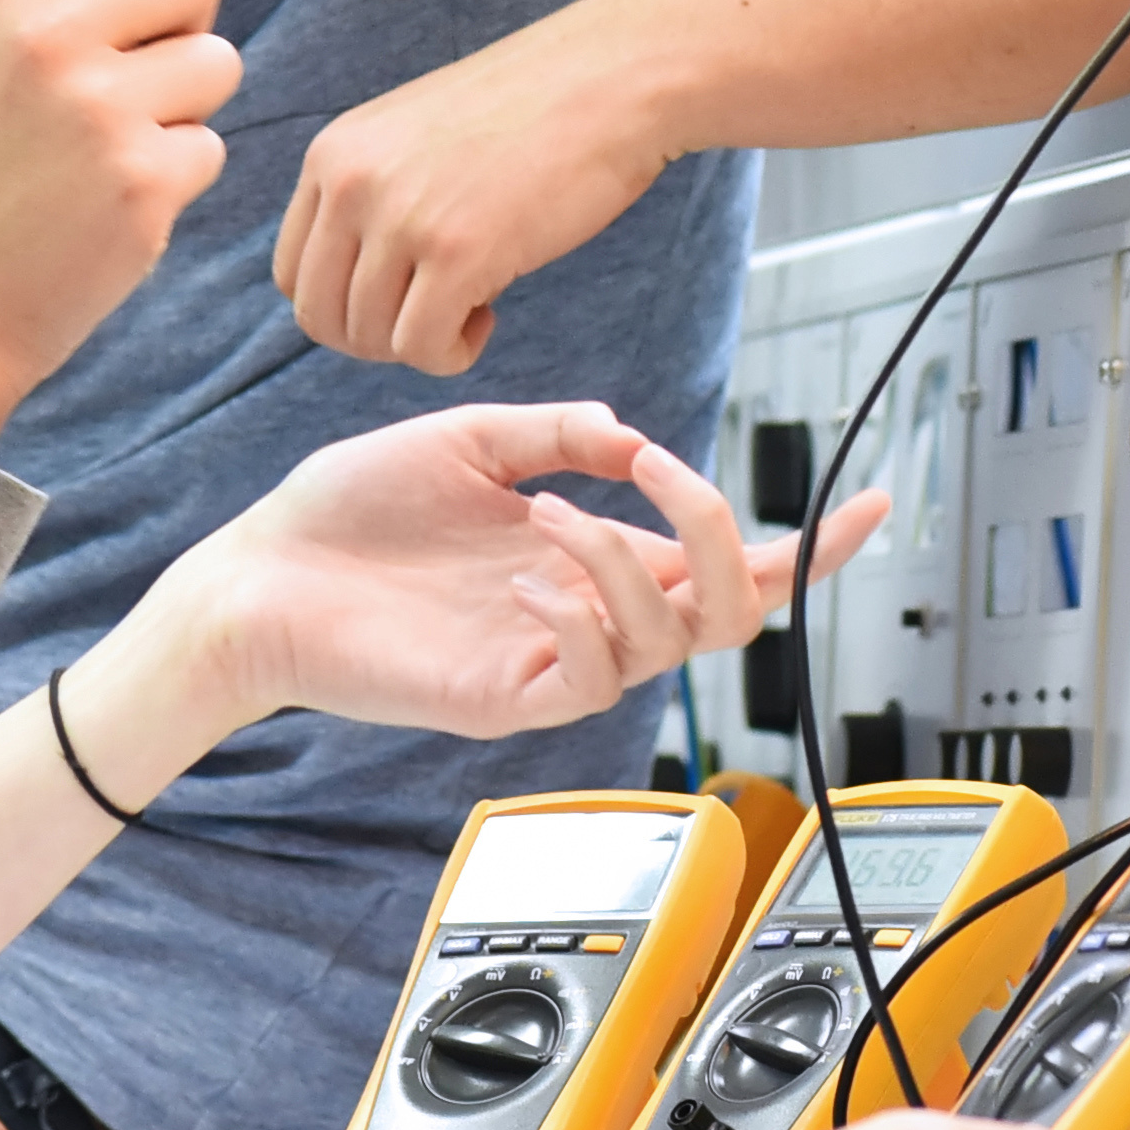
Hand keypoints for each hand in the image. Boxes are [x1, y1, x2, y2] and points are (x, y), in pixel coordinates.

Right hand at [0, 0, 263, 454]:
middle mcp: (49, 27)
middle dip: (178, 22)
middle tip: (107, 89)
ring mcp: (99, 103)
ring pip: (218, 58)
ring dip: (180, 105)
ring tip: (96, 156)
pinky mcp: (145, 178)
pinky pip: (214, 143)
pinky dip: (175, 178)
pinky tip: (107, 210)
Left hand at [118, 402, 882, 749]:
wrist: (256, 574)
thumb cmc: (346, 516)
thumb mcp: (466, 441)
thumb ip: (554, 434)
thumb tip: (630, 432)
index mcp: (590, 553)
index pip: (726, 559)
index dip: (810, 542)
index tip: (872, 503)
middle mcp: (586, 612)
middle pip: (730, 611)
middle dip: (730, 537)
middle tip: (671, 476)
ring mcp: (550, 659)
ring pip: (669, 640)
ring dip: (632, 559)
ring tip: (556, 512)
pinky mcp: (504, 697)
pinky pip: (590, 677)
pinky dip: (584, 613)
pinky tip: (536, 569)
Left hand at [272, 9, 669, 375]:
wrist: (613, 78)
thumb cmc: (532, 112)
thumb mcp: (415, 138)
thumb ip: (371, 197)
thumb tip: (353, 287)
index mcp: (332, 155)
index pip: (291, 273)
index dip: (345, 305)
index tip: (405, 293)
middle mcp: (349, 184)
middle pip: (319, 316)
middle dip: (376, 338)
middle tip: (439, 312)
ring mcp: (399, 217)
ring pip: (368, 340)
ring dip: (421, 343)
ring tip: (475, 302)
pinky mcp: (455, 252)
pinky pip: (421, 349)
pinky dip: (452, 353)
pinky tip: (491, 312)